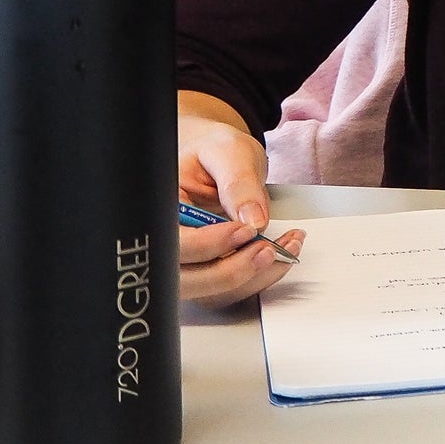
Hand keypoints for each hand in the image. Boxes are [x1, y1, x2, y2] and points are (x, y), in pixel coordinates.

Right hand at [177, 90, 303, 306]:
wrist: (219, 158)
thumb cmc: (214, 152)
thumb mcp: (227, 151)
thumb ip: (238, 181)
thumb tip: (253, 219)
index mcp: (159, 211)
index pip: (171, 243)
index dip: (206, 245)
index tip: (245, 230)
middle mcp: (166, 244)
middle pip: (186, 280)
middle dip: (232, 270)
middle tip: (269, 248)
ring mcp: (187, 262)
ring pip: (211, 292)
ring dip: (253, 277)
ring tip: (285, 247)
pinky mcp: (209, 270)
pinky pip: (230, 288)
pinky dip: (259, 277)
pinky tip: (281, 253)